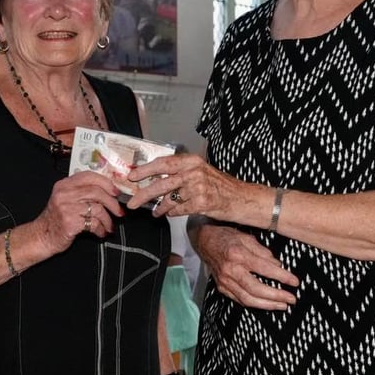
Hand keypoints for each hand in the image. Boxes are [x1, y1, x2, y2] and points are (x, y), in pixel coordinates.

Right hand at [34, 170, 124, 254]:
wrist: (42, 236)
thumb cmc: (57, 218)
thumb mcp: (66, 199)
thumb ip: (82, 192)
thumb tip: (109, 191)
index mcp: (64, 184)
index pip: (89, 176)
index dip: (106, 183)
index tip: (116, 192)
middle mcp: (64, 193)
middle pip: (96, 192)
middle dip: (112, 203)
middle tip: (119, 211)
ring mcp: (66, 207)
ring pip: (97, 208)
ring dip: (107, 219)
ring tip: (109, 225)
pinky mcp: (70, 222)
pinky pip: (93, 223)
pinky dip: (100, 229)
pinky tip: (100, 232)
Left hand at [125, 153, 248, 220]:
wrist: (241, 198)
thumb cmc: (220, 185)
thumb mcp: (201, 171)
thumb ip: (181, 172)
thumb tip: (154, 177)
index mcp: (192, 161)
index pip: (163, 163)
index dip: (145, 169)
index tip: (132, 176)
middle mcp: (194, 172)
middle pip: (161, 183)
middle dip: (144, 193)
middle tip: (133, 201)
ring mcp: (198, 188)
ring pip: (168, 199)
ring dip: (159, 207)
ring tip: (155, 211)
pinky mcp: (201, 203)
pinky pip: (178, 210)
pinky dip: (171, 213)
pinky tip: (169, 213)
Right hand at [196, 224, 298, 309]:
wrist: (204, 241)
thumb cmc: (226, 236)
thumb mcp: (247, 237)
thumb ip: (263, 252)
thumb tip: (277, 265)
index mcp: (239, 254)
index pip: (265, 269)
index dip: (282, 277)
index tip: (295, 282)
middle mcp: (231, 270)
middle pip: (256, 289)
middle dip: (276, 296)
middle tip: (291, 299)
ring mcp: (225, 281)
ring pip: (248, 299)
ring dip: (267, 305)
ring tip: (282, 305)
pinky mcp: (222, 287)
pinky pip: (240, 300)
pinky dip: (254, 304)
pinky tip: (265, 304)